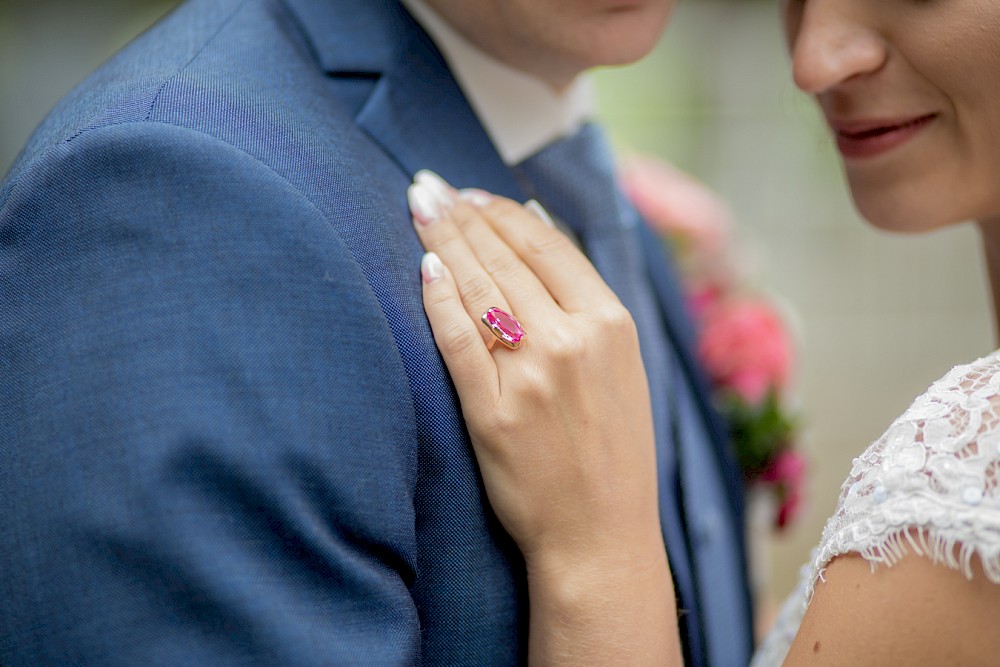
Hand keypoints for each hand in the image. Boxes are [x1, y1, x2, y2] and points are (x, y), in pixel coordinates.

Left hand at [408, 171, 680, 665]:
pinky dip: (437, 300)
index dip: (502, 212)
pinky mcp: (491, 411)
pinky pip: (456, 340)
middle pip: (505, 257)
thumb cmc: (611, 453)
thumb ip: (584, 305)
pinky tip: (422, 268)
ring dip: (444, 241)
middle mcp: (573, 340)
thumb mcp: (621, 368)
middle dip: (461, 214)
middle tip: (428, 185)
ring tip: (419, 208)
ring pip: (478, 287)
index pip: (546, 245)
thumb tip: (538, 236)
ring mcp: (530, 374)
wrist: (599, 535)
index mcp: (611, 323)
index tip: (472, 195)